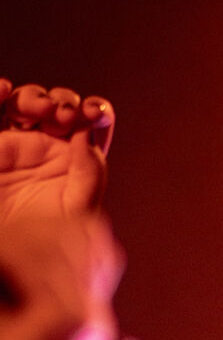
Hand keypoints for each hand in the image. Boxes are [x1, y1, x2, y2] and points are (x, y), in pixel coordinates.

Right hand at [0, 79, 114, 224]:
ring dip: (36, 97)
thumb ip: (90, 171)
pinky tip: (5, 88)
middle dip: (65, 101)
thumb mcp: (79, 205)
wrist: (16, 251)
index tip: (96, 113)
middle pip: (61, 106)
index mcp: (79, 160)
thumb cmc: (50, 237)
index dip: (96, 111)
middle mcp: (51, 147)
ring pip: (29, 103)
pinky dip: (0, 95)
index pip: (92, 124)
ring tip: (42, 109)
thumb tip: (88, 132)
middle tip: (66, 114)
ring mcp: (19, 143)